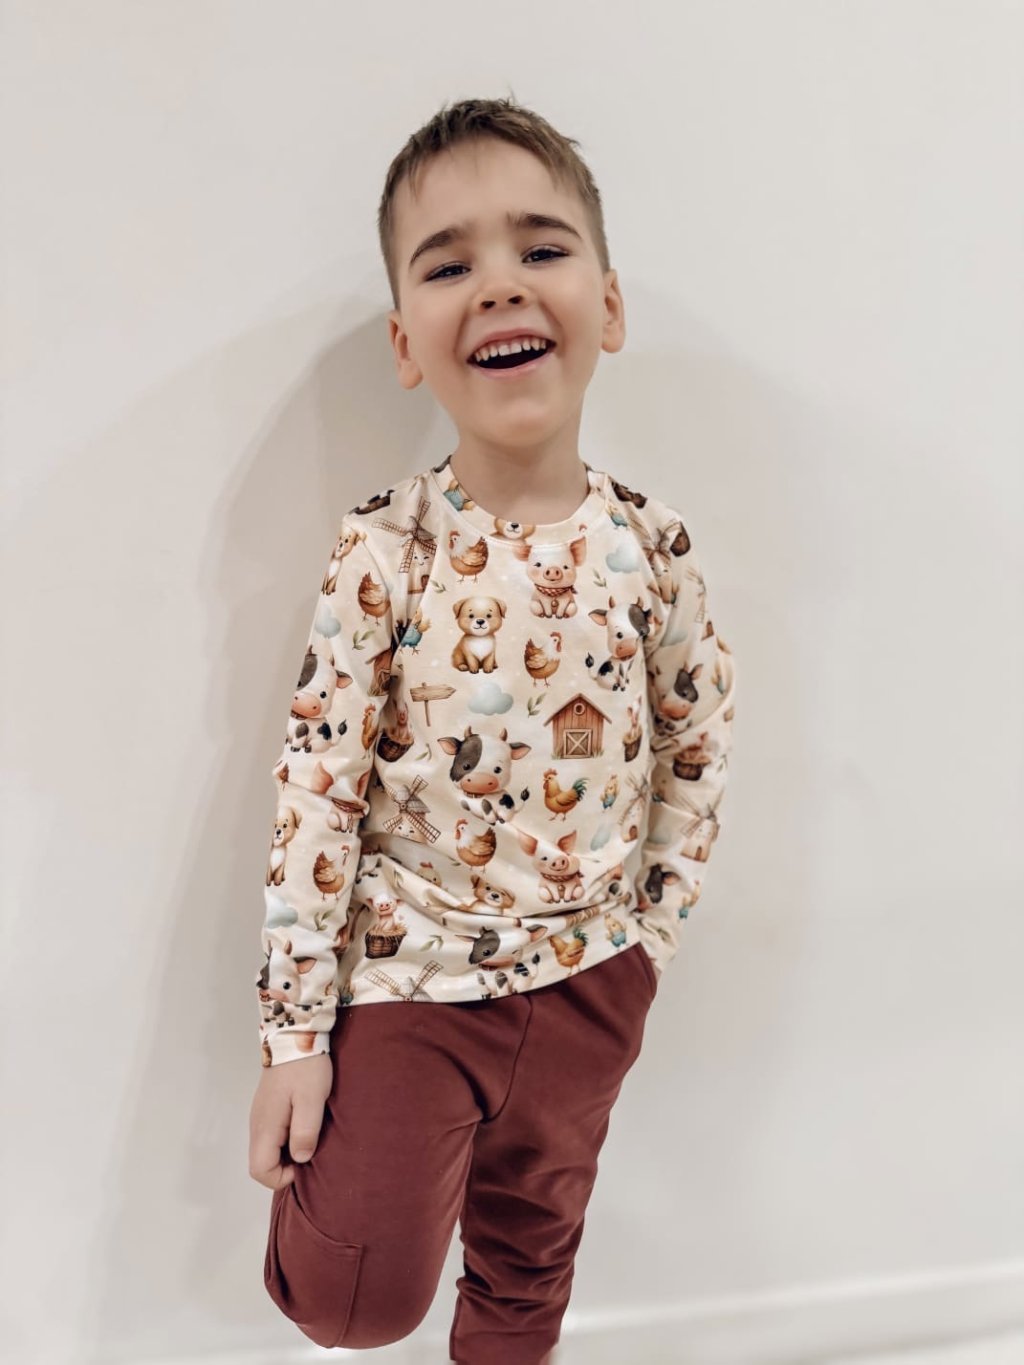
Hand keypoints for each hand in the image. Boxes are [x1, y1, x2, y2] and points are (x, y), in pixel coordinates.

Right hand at [248, 1052, 332, 1190]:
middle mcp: (257, 1124)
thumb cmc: (305, 1067)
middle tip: (310, 1149)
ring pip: (266, 1149)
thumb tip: (301, 1158)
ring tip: (309, 1136)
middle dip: (284, 1167)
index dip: (281, 1177)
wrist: (295, 1035)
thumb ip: (305, 1131)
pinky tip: (303, 1124)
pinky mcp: (267, 1107)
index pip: (259, 1170)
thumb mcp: (311, 1099)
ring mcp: (260, 1115)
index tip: (303, 1162)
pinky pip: (271, 1135)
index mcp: (265, 1126)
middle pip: (260, 1162)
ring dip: (286, 1152)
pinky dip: (285, 1139)